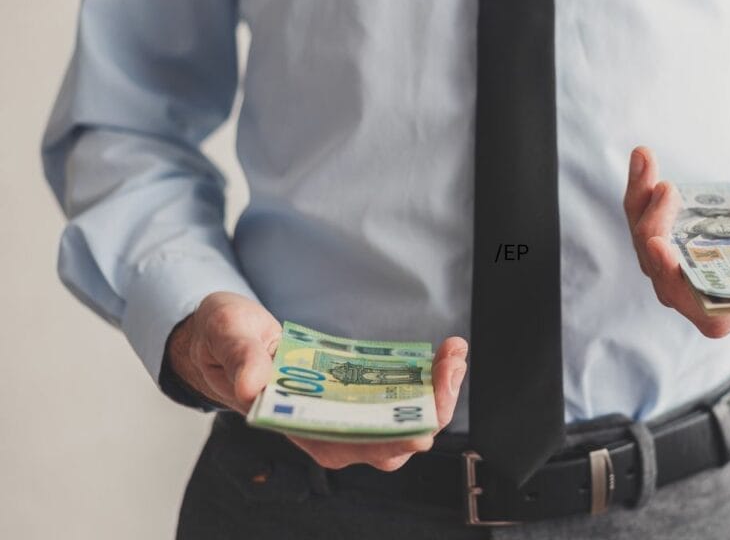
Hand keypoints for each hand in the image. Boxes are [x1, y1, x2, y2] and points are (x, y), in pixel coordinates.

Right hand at [167, 291, 468, 471]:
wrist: (222, 336)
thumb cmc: (223, 340)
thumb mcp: (227, 336)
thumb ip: (240, 357)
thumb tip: (252, 384)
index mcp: (295, 424)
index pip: (358, 447)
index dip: (399, 430)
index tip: (426, 398)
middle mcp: (326, 427)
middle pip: (394, 440)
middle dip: (431, 406)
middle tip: (449, 362)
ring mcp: (344, 412)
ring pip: (404, 422)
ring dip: (435, 392)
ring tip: (453, 354)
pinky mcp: (354, 392)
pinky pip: (400, 397)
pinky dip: (425, 380)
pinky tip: (443, 354)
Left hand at [624, 147, 729, 338]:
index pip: (711, 313)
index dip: (681, 289)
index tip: (661, 247)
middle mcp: (720, 286)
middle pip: (668, 281)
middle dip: (653, 234)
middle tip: (664, 189)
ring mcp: (696, 264)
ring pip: (650, 250)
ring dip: (640, 206)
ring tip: (647, 160)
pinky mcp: (680, 238)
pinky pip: (648, 222)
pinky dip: (640, 191)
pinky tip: (643, 157)